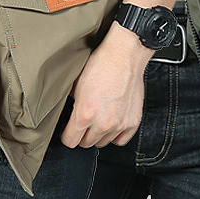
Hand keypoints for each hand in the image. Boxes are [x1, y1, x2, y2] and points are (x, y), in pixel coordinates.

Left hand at [60, 21, 152, 148]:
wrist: (124, 54)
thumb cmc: (101, 63)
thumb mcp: (75, 82)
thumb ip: (71, 103)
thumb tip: (67, 113)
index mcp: (85, 113)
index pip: (70, 141)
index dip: (66, 135)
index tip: (67, 131)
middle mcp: (103, 122)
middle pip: (86, 144)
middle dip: (82, 134)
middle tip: (83, 122)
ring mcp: (119, 123)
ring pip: (103, 142)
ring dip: (98, 134)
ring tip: (98, 118)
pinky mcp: (133, 121)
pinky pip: (121, 140)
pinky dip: (115, 134)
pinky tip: (111, 123)